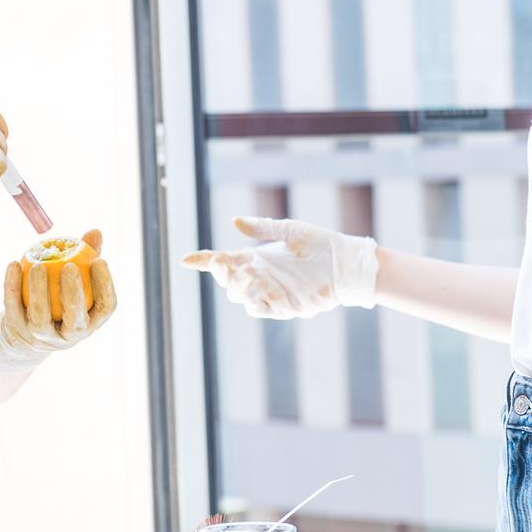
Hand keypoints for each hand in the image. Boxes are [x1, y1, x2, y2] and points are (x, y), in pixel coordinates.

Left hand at [0, 229, 117, 371]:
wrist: (25, 330)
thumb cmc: (60, 297)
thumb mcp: (75, 279)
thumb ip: (86, 257)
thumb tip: (95, 232)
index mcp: (91, 321)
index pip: (105, 307)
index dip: (105, 285)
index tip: (99, 260)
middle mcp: (70, 335)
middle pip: (75, 320)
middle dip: (74, 294)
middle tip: (70, 266)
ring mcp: (43, 337)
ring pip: (40, 319)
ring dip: (39, 292)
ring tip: (39, 266)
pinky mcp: (18, 332)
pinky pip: (14, 309)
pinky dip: (13, 287)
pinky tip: (14, 264)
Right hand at [181, 216, 378, 319]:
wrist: (346, 263)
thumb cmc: (321, 244)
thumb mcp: (289, 230)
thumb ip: (262, 228)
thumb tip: (234, 223)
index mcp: (257, 257)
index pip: (223, 261)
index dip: (203, 261)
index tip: (185, 260)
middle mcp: (260, 277)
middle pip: (227, 281)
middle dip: (221, 274)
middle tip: (224, 264)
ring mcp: (271, 293)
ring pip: (240, 297)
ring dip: (237, 287)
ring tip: (246, 275)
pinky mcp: (285, 306)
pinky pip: (261, 308)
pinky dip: (253, 299)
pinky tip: (257, 286)